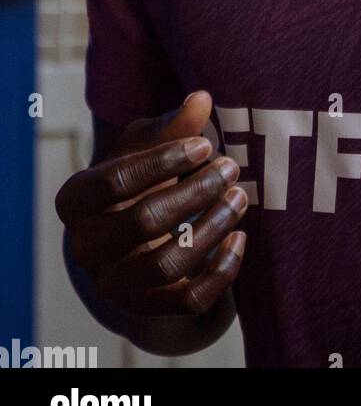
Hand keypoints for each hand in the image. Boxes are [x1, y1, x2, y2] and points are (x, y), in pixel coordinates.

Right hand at [56, 90, 247, 316]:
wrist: (126, 235)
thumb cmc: (136, 178)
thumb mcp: (145, 145)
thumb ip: (172, 124)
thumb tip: (202, 98)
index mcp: (75, 201)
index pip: (114, 181)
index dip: (163, 161)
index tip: (205, 144)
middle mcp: (85, 248)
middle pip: (143, 221)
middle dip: (195, 192)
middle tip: (230, 167)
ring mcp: (113, 284)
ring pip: (167, 265)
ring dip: (212, 228)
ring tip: (240, 196)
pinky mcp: (145, 307)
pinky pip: (188, 300)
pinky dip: (221, 270)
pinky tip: (240, 237)